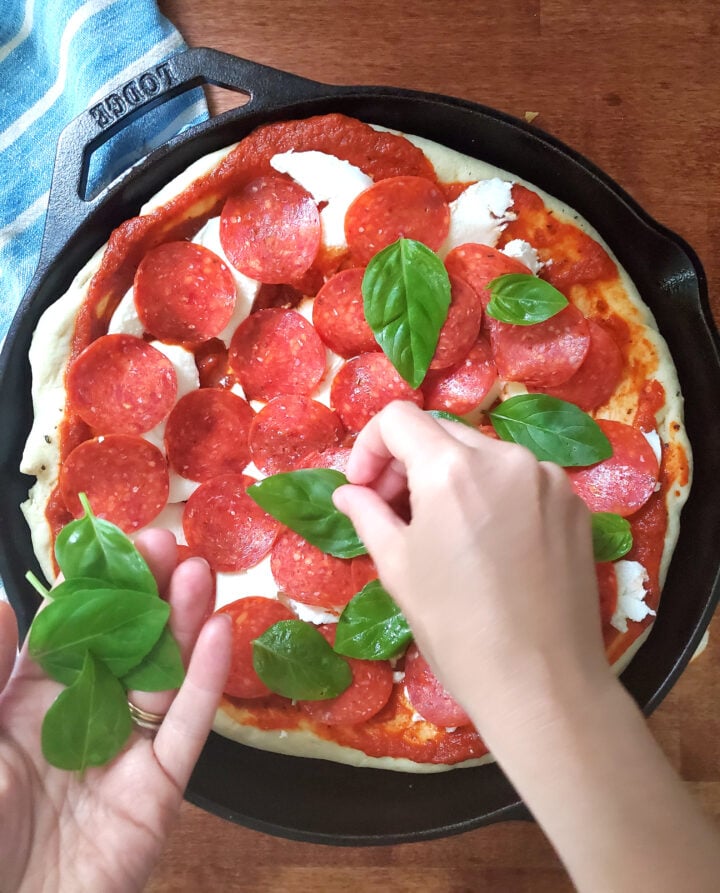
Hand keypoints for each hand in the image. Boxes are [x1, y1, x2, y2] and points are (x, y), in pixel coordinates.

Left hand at [0, 530, 230, 892]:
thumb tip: (7, 599)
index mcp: (26, 704)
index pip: (71, 630)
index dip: (96, 586)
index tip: (119, 542)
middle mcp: (80, 720)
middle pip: (124, 646)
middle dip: (147, 595)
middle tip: (169, 546)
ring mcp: (122, 755)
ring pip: (161, 677)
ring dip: (183, 624)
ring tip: (199, 572)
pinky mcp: (155, 794)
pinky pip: (186, 732)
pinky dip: (206, 683)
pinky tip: (221, 634)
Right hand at [333, 401, 610, 734]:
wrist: (543, 683)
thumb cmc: (456, 629)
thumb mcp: (398, 568)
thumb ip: (369, 515)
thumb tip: (348, 492)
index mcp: (453, 469)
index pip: (398, 418)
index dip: (370, 447)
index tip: (365, 489)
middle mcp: (506, 457)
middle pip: (442, 434)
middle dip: (409, 463)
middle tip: (396, 513)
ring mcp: (549, 478)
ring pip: (484, 455)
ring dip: (454, 479)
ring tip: (446, 533)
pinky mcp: (576, 504)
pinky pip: (522, 481)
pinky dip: (496, 496)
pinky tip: (493, 546)